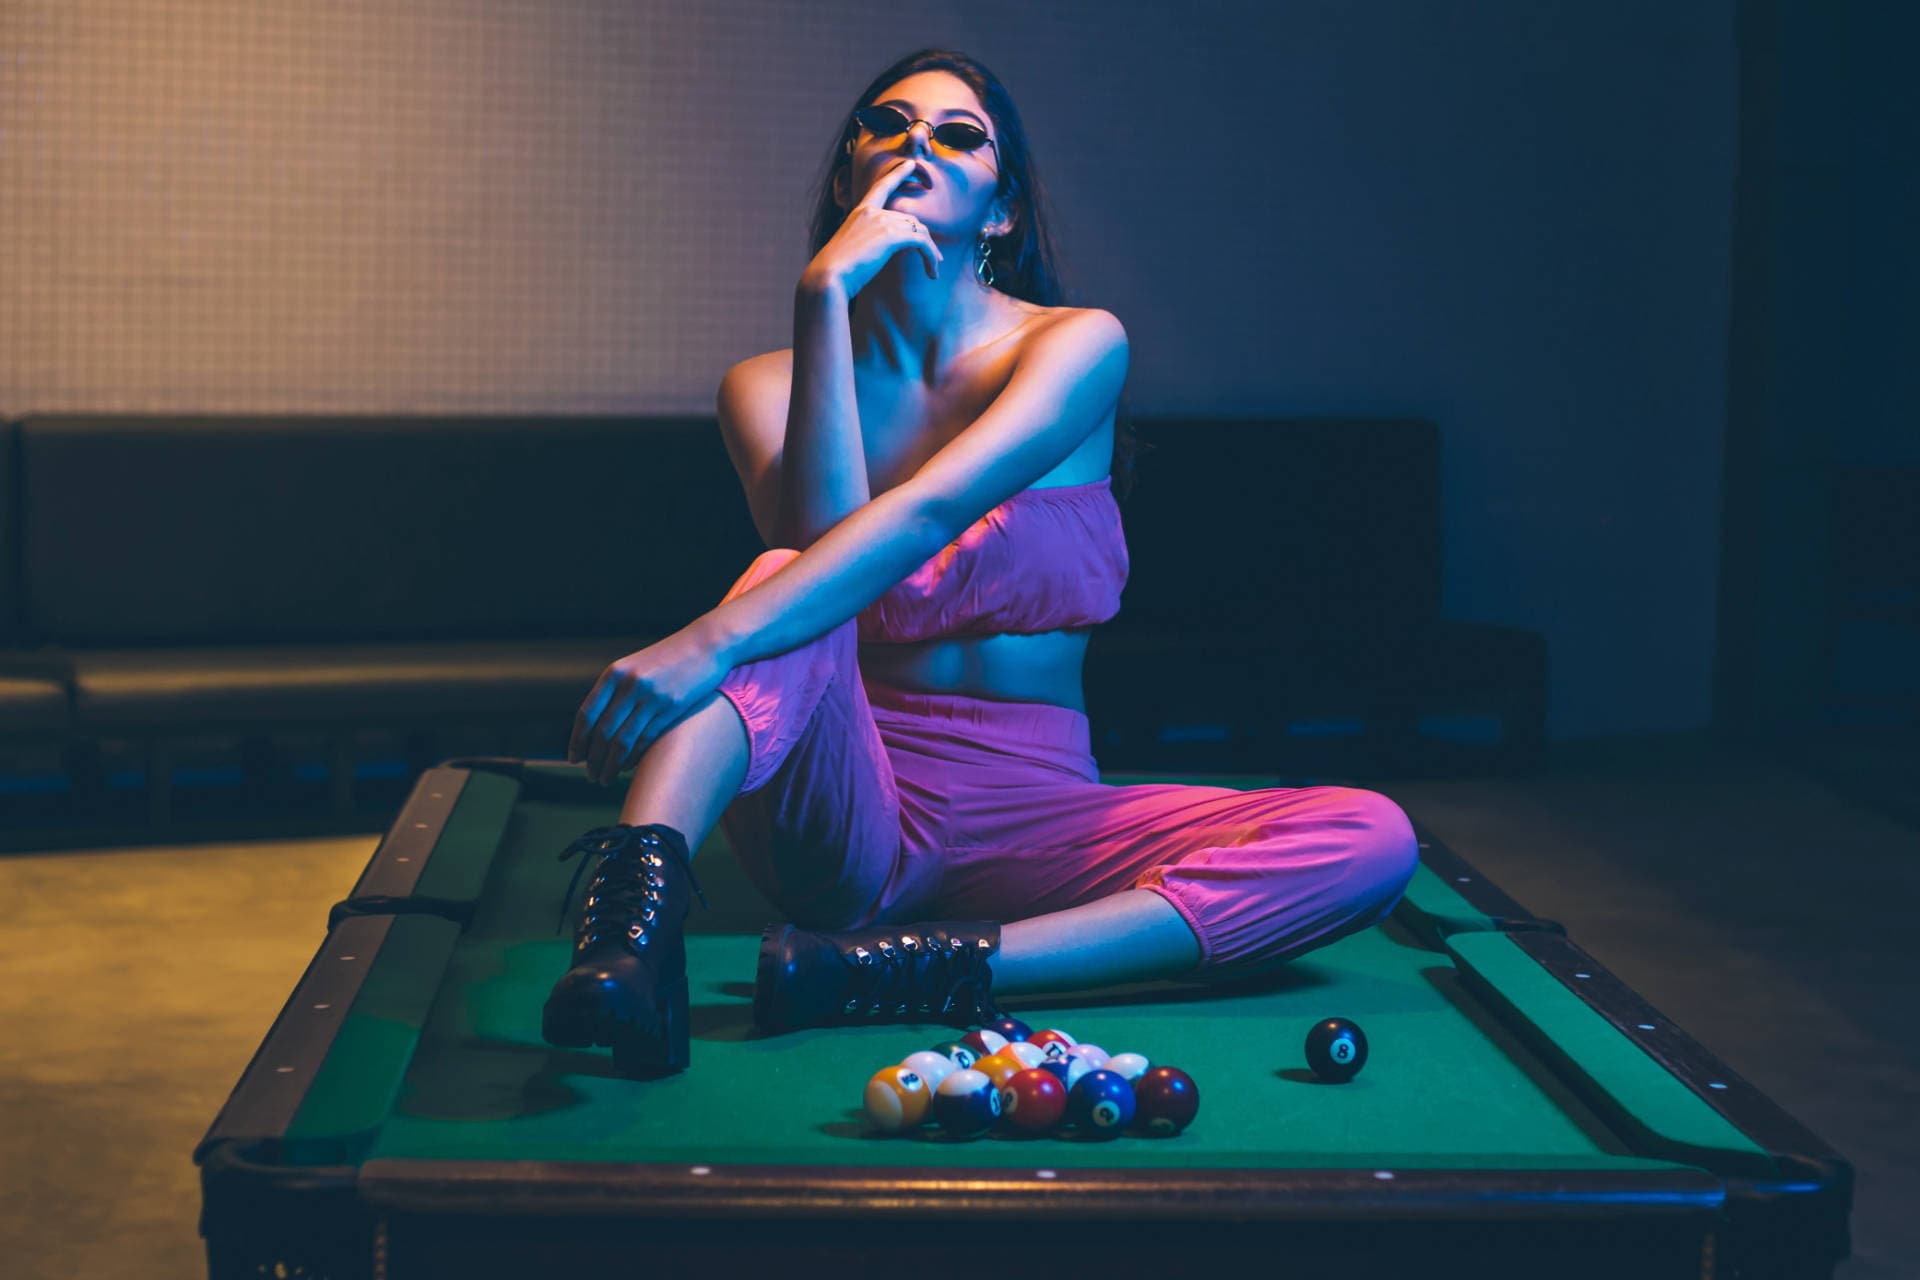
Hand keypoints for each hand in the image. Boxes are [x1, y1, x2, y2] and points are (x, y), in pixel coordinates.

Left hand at [568, 626, 731, 785]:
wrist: (704, 643)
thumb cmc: (666, 659)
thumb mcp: (634, 667)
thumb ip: (614, 691)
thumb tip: (593, 727)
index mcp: (614, 674)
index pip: (587, 714)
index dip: (577, 740)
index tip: (574, 759)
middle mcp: (630, 684)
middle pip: (603, 732)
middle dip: (593, 759)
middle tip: (590, 776)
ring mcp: (652, 696)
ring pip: (623, 740)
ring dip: (611, 764)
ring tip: (605, 779)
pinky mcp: (672, 707)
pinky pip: (646, 739)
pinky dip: (633, 757)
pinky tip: (627, 767)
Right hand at [800, 157, 944, 297]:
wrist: (828, 278)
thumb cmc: (837, 272)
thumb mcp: (853, 248)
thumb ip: (870, 240)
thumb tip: (892, 246)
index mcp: (860, 211)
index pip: (882, 187)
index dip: (898, 174)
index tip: (910, 164)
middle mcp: (871, 211)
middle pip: (910, 221)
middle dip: (925, 240)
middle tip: (934, 260)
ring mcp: (881, 221)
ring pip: (919, 232)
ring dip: (931, 252)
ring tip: (934, 271)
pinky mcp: (891, 235)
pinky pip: (921, 242)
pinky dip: (931, 257)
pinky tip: (932, 273)